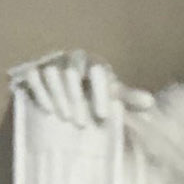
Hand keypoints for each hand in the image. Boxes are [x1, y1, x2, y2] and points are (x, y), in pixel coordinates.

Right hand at [9, 49, 154, 127]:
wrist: (67, 102)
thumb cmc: (96, 100)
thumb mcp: (113, 99)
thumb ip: (129, 99)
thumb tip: (150, 102)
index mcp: (94, 64)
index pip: (97, 71)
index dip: (100, 92)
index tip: (103, 116)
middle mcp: (71, 60)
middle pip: (72, 73)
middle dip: (77, 99)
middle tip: (81, 124)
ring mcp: (52, 64)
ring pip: (52, 73)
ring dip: (59, 97)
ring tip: (65, 119)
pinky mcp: (34, 72)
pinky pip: (33, 75)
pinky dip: (40, 92)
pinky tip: (48, 110)